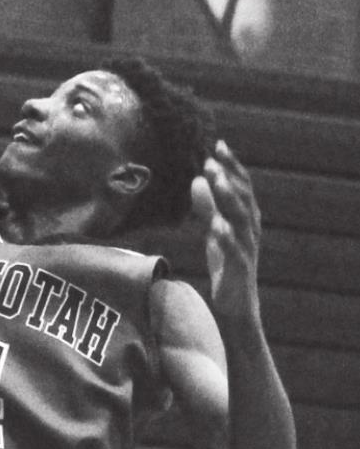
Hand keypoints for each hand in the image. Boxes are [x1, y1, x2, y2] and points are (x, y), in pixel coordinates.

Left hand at [189, 141, 262, 320]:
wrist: (236, 303)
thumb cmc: (226, 263)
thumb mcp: (214, 231)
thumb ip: (207, 207)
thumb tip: (197, 180)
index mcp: (246, 218)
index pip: (241, 186)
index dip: (232, 165)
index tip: (218, 144)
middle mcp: (251, 228)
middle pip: (243, 198)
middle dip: (229, 177)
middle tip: (212, 158)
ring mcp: (247, 247)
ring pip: (241, 219)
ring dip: (229, 198)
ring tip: (215, 181)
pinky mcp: (239, 268)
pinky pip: (234, 250)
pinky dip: (226, 237)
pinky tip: (216, 225)